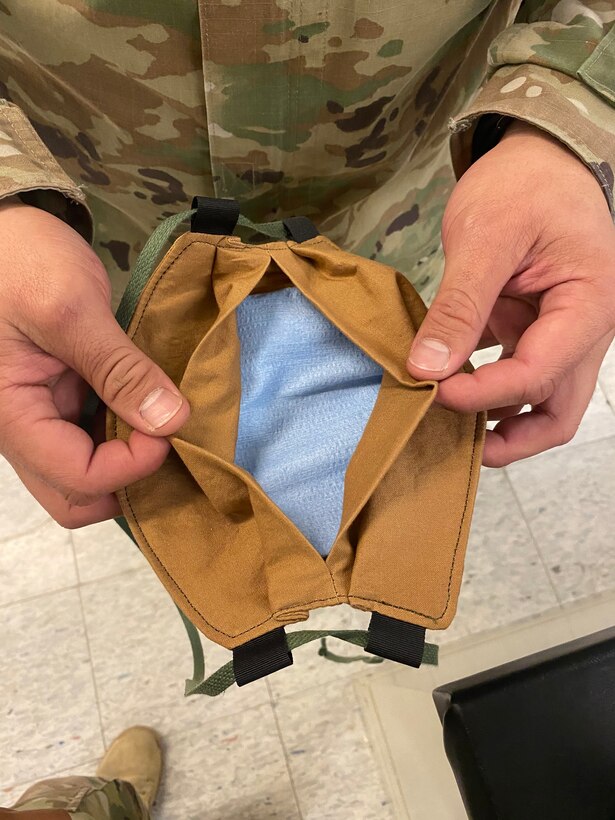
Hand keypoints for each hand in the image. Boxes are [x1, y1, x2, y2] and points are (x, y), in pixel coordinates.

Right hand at [0, 199, 189, 526]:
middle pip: (75, 496)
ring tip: (167, 427)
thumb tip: (171, 421)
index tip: (171, 424)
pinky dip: (125, 436)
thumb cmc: (20, 260)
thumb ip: (119, 368)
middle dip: (127, 483)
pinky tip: (152, 410)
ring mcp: (41, 417)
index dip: (133, 465)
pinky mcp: (59, 402)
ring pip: (86, 475)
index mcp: (11, 416)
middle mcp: (22, 429)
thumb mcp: (71, 309)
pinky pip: (92, 441)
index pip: (78, 478)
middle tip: (168, 440)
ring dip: (129, 462)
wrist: (3, 231)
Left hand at [406, 121, 614, 466]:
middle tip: (453, 442)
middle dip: (508, 439)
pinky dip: (482, 386)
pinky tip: (443, 384)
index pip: (539, 374)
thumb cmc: (524, 181)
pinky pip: (512, 372)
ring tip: (444, 419)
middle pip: (556, 412)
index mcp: (589, 306)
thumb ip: (459, 306)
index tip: (431, 391)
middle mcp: (582, 329)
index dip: (483, 395)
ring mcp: (557, 332)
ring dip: (496, 418)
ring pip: (537, 400)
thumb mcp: (485, 236)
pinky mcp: (531, 327)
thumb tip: (427, 368)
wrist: (537, 154)